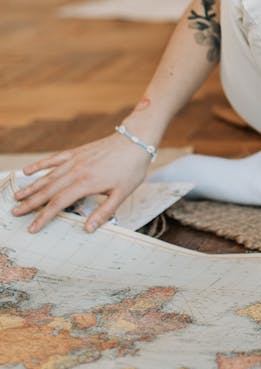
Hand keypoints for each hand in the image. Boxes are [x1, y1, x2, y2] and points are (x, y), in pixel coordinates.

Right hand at [11, 133, 152, 232]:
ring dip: (32, 186)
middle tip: (15, 212)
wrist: (136, 139)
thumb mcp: (122, 193)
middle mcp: (77, 170)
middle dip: (31, 203)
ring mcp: (76, 159)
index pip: (59, 203)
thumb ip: (104, 212)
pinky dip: (41, 165)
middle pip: (49, 189)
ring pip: (48, 175)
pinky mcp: (77, 152)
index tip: (33, 227)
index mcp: (87, 183)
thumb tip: (88, 229)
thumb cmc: (132, 167)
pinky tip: (28, 171)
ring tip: (17, 196)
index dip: (44, 216)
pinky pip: (55, 159)